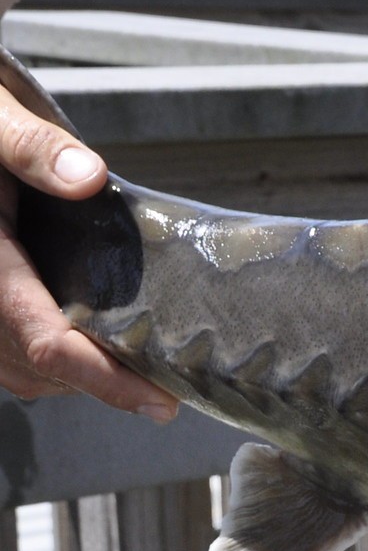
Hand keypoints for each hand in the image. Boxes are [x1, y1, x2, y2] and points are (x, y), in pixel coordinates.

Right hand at [0, 81, 177, 416]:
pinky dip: (52, 362)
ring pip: (21, 373)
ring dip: (77, 377)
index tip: (162, 403)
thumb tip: (88, 176)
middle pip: (38, 370)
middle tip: (169, 387)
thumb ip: (30, 147)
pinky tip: (96, 346)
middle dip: (103, 383)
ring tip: (140, 373)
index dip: (105, 380)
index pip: (44, 341)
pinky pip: (8, 358)